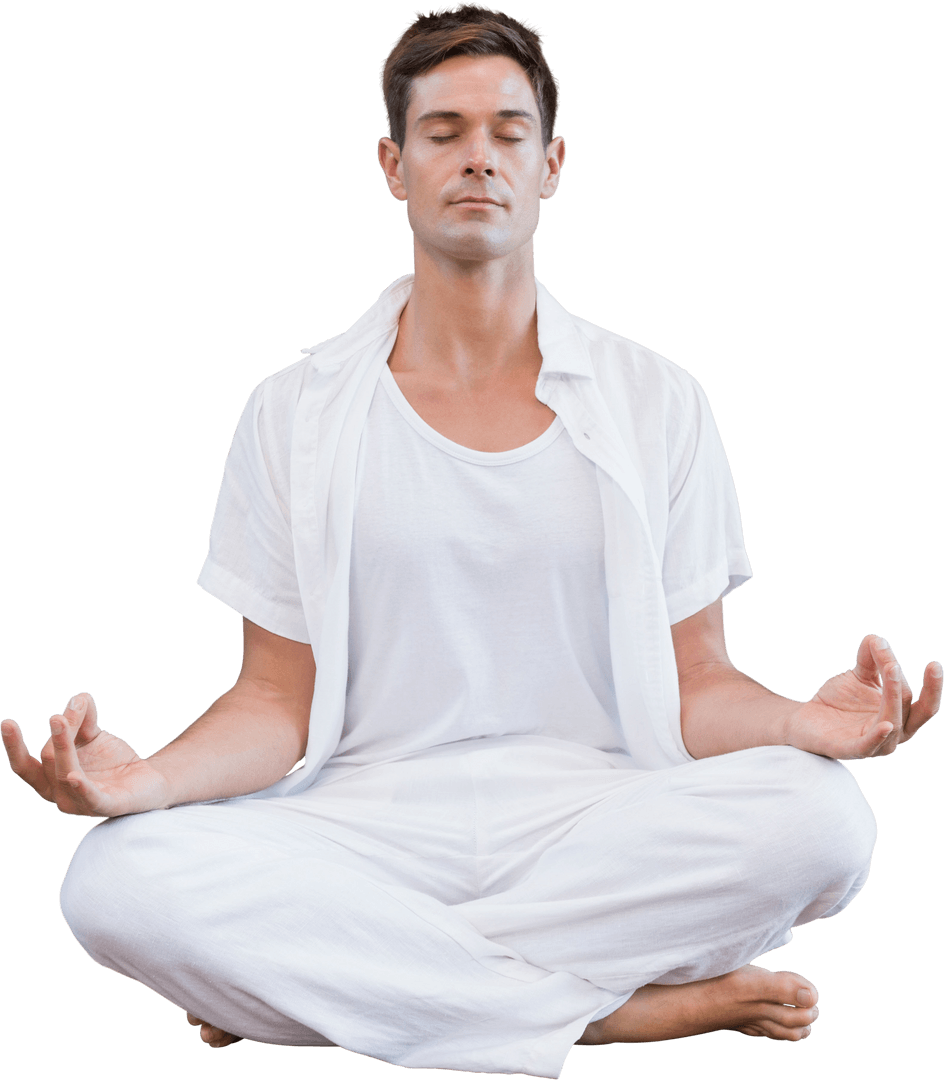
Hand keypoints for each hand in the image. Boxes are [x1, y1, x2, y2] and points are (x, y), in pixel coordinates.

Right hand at [1, 692, 169, 816]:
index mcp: (51, 778)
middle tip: (58, 716)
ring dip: (63, 747)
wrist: (149, 779)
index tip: (6, 722)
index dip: (14, 746)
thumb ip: (84, 719)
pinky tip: (74, 776)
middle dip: (56, 736)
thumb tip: (78, 697)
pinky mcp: (106, 806)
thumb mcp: (94, 737)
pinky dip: (82, 788)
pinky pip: (91, 798)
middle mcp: (60, 794)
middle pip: (49, 761)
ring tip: (60, 722)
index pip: (25, 765)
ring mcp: (81, 803)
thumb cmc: (113, 761)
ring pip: (66, 774)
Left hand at [784, 635, 942, 759]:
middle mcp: (893, 732)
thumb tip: (877, 639)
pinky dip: (878, 736)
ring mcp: (874, 744)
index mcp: (900, 715)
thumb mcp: (857, 676)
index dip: (929, 683)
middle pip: (913, 712)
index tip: (934, 664)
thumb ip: (870, 659)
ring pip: (893, 724)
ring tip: (890, 670)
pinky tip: (886, 724)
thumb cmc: (838, 701)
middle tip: (914, 665)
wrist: (805, 720)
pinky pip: (868, 746)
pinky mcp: (850, 750)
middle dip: (914, 688)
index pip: (917, 698)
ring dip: (892, 697)